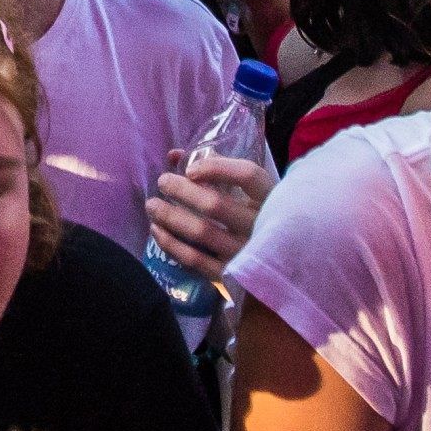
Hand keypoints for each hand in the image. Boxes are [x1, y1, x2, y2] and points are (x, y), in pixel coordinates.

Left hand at [145, 150, 273, 278]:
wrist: (278, 264)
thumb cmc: (256, 215)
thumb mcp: (247, 190)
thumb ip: (216, 167)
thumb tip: (173, 155)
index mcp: (270, 197)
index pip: (247, 175)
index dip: (215, 168)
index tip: (189, 169)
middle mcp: (260, 225)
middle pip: (215, 204)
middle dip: (181, 190)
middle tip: (162, 182)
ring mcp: (245, 253)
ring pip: (200, 232)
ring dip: (169, 216)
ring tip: (152, 205)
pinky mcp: (230, 275)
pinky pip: (195, 260)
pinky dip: (171, 244)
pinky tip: (157, 231)